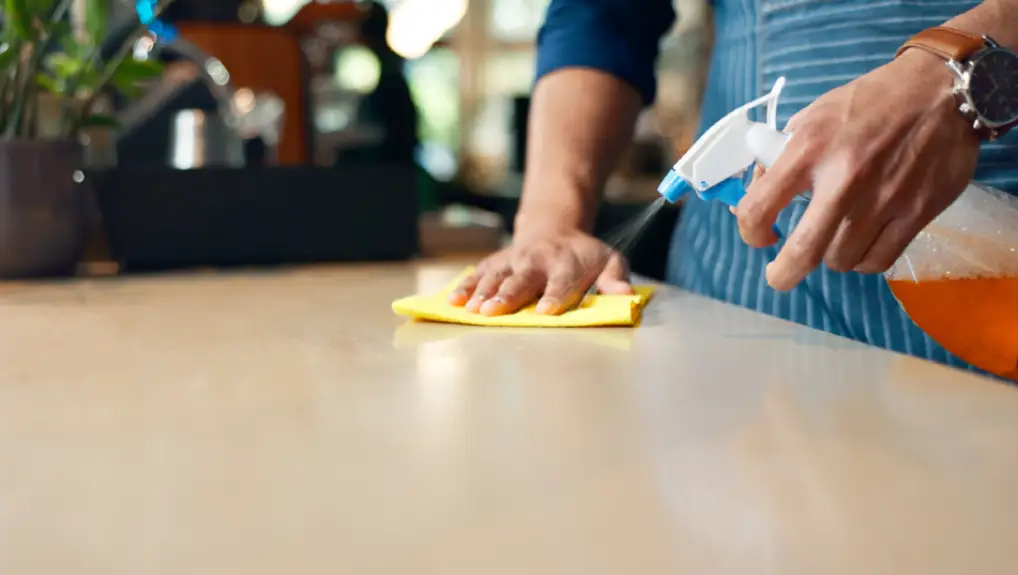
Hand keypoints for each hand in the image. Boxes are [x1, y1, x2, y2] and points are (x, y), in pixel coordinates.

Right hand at [447, 228, 632, 315]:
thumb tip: (625, 295)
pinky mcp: (495, 262)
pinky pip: (477, 274)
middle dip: (508, 296)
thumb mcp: (609, 260)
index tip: (546, 312)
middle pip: (521, 281)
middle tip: (495, 311)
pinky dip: (464, 287)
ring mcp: (513, 261)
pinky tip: (453, 301)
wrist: (554, 228)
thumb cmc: (584, 256)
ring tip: (473, 310)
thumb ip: (616, 279)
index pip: (560, 284)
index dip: (554, 297)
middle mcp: (536, 261)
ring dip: (483, 293)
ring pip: (496, 277)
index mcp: (565, 264)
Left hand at [734, 49, 980, 289]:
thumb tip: (755, 197)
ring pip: (841, 260)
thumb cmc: (868, 104)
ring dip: (830, 255)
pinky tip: (862, 243)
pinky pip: (878, 260)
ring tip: (835, 237)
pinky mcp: (918, 212)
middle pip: (802, 252)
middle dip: (783, 274)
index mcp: (808, 150)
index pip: (758, 208)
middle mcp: (844, 178)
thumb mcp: (813, 117)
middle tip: (779, 275)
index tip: (759, 235)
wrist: (940, 90)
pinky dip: (864, 260)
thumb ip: (782, 157)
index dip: (749, 232)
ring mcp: (884, 199)